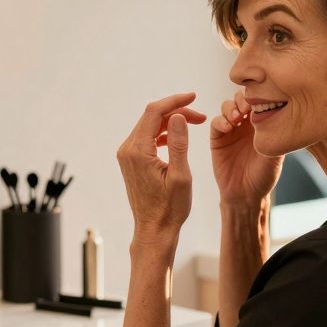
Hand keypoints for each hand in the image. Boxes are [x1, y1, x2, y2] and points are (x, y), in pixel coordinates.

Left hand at [116, 92, 207, 241]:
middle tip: (200, 117)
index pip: (154, 112)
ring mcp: (126, 155)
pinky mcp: (130, 160)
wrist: (154, 230)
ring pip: (149, 125)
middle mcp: (127, 150)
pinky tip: (177, 138)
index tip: (194, 96)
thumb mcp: (181, 175)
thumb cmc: (170, 208)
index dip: (175, 101)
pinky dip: (162, 132)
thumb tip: (178, 115)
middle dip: (176, 111)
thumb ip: (179, 143)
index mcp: (138, 152)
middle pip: (150, 116)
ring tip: (195, 124)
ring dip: (170, 121)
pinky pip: (146, 137)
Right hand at [210, 89, 282, 207]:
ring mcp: (231, 129)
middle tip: (246, 108)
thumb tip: (280, 115)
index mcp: (262, 124)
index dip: (259, 97)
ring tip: (237, 119)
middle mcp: (246, 123)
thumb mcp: (276, 156)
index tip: (261, 103)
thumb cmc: (263, 176)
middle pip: (241, 98)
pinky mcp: (218, 138)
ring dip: (231, 108)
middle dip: (242, 99)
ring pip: (227, 106)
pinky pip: (216, 122)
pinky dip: (221, 120)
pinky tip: (228, 127)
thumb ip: (276, 136)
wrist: (245, 194)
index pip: (259, 101)